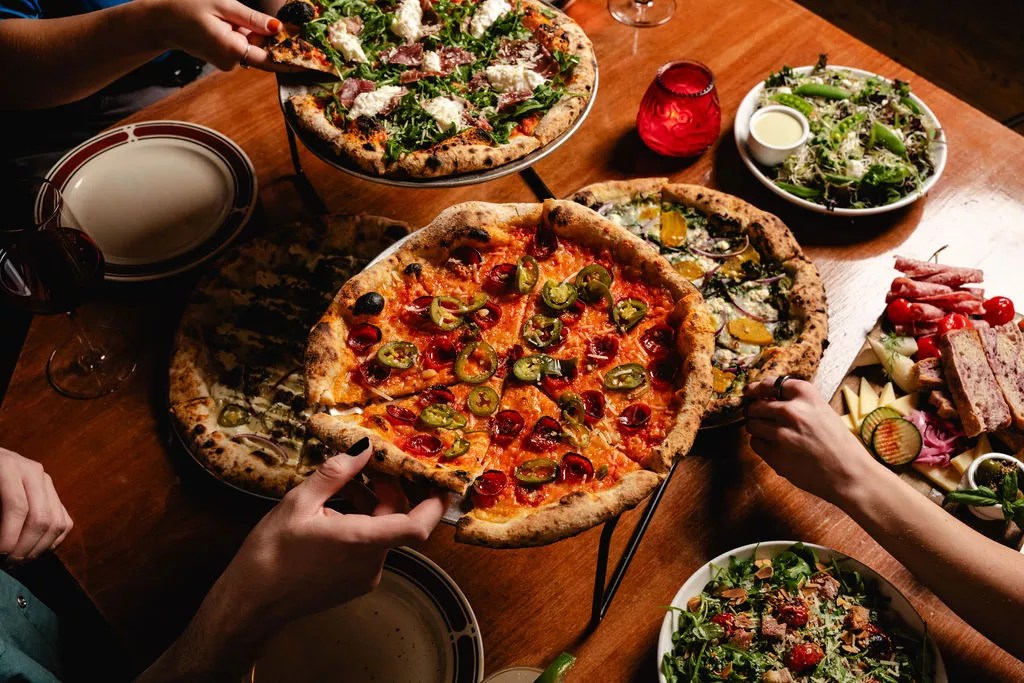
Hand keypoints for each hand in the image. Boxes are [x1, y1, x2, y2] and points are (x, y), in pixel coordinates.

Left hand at [0, 448, 72, 562]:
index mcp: (9, 467)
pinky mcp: (54, 493)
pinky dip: (52, 542)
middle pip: (41, 517)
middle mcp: (34, 472)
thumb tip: (0, 549)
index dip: (9, 537)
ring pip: (57, 522)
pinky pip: (64, 522)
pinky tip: (33, 550)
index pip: (18, 507)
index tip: (0, 556)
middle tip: (9, 563)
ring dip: (40, 548)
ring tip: (20, 559)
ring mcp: (47, 482)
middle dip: (26, 547)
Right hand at [141, 0, 293, 71]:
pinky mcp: (225, 59)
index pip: (271, 60)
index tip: (314, 64)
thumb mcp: (223, 5)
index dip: (294, 61)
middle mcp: (232, 62)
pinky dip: (249, 37)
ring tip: (240, 19)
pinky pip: (244, 49)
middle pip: (266, 55)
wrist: (160, 21)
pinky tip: (236, 23)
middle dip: (279, 43)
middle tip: (298, 34)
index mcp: (232, 50)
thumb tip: (279, 28)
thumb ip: (252, 19)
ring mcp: (227, 63)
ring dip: (259, 36)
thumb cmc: (187, 9)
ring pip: (255, 50)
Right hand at [211, 440, 446, 626]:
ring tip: (343, 485)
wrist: (251, 603)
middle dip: (390, 491)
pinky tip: (335, 511)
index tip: (440, 481)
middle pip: (398, 521)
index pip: (418, 526)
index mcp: (361, 541)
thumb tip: (362, 450)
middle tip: (370, 467)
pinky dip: (361, 524)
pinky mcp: (354, 583)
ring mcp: (364, 576)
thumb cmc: (271, 553)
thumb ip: (335, 474)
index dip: (435, 504)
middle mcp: (370, 562)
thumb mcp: (299, 503)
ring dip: (371, 506)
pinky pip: (370, 547)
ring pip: (383, 532)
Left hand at [743, 377, 878, 503]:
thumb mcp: (823, 412)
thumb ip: (798, 404)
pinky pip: (755, 443)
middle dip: (754, 410)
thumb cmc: (840, 444)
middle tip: (757, 415)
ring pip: (752, 424)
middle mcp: (792, 411)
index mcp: (807, 396)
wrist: (850, 474)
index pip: (771, 383)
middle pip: (756, 405)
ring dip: (756, 427)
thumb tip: (768, 398)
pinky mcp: (775, 454)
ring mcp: (781, 434)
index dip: (759, 388)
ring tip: (768, 433)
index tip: (753, 391)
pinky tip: (773, 447)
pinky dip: (760, 444)